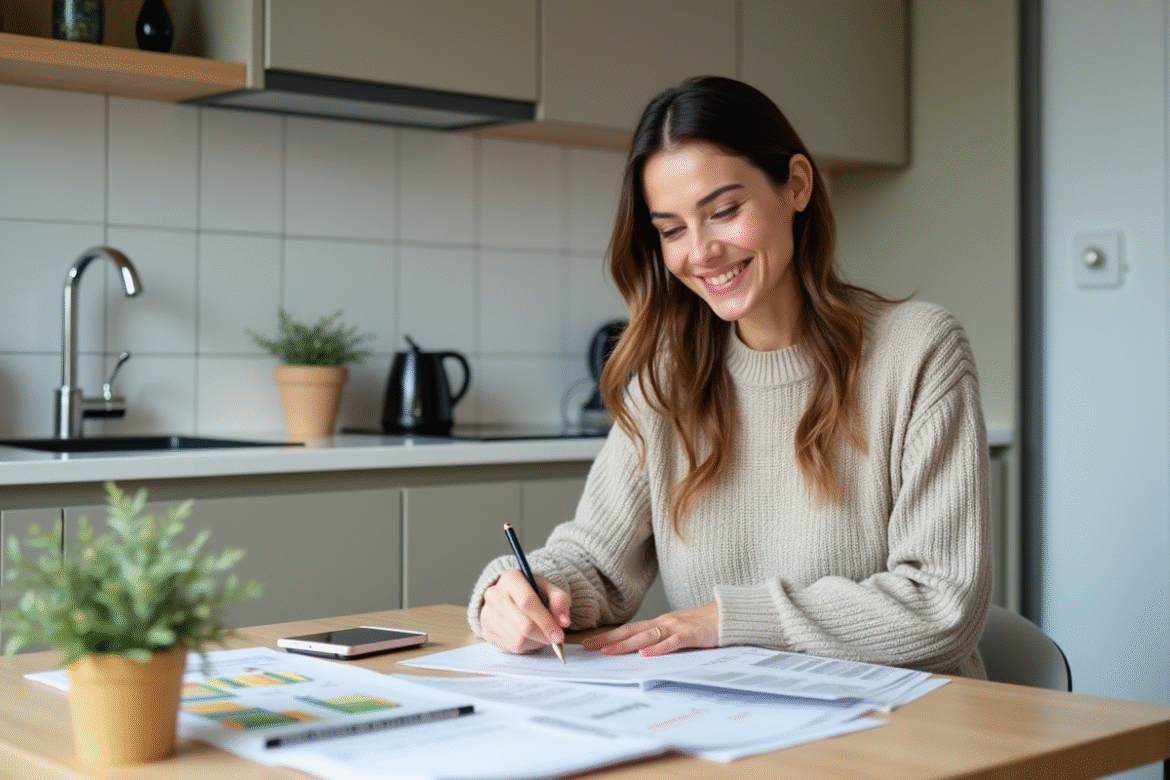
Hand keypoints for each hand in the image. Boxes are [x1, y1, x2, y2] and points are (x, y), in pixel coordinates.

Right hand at [479, 569, 571, 653]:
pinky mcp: (486, 630)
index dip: (546, 621)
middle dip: (543, 635)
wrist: (511, 596)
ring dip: (535, 641)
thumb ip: (560, 601)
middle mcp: (494, 594)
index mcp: (511, 579)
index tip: (559, 635)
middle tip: (554, 638)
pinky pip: (510, 646)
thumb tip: (563, 621)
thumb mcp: (549, 589)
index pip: (528, 602)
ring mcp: (487, 613)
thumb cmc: (533, 592)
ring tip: (541, 634)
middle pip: (523, 624)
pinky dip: (526, 645)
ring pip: (517, 638)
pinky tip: (530, 637)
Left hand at [580, 602, 718, 656]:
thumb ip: (662, 640)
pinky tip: (644, 655)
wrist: (729, 615)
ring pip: (646, 636)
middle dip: (608, 640)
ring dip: (625, 644)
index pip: (628, 630)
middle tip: (587, 647)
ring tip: (607, 652)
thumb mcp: (678, 632)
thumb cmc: (704, 625)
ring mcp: (677, 627)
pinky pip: (671, 643)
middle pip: (631, 631)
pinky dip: (657, 649)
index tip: (588, 643)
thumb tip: (640, 654)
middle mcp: (664, 623)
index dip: (608, 636)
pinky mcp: (691, 634)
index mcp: (659, 623)